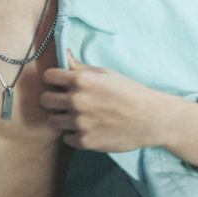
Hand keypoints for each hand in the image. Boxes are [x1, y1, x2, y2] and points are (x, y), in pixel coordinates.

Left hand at [40, 50, 173, 151]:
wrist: (152, 118)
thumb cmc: (131, 92)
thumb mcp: (107, 74)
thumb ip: (81, 68)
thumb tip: (64, 55)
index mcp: (81, 81)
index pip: (48, 77)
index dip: (53, 80)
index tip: (59, 84)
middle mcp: (76, 101)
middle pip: (45, 100)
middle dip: (53, 99)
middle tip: (65, 103)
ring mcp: (79, 123)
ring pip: (52, 121)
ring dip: (62, 118)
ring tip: (77, 117)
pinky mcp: (84, 141)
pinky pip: (66, 138)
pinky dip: (74, 134)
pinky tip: (87, 129)